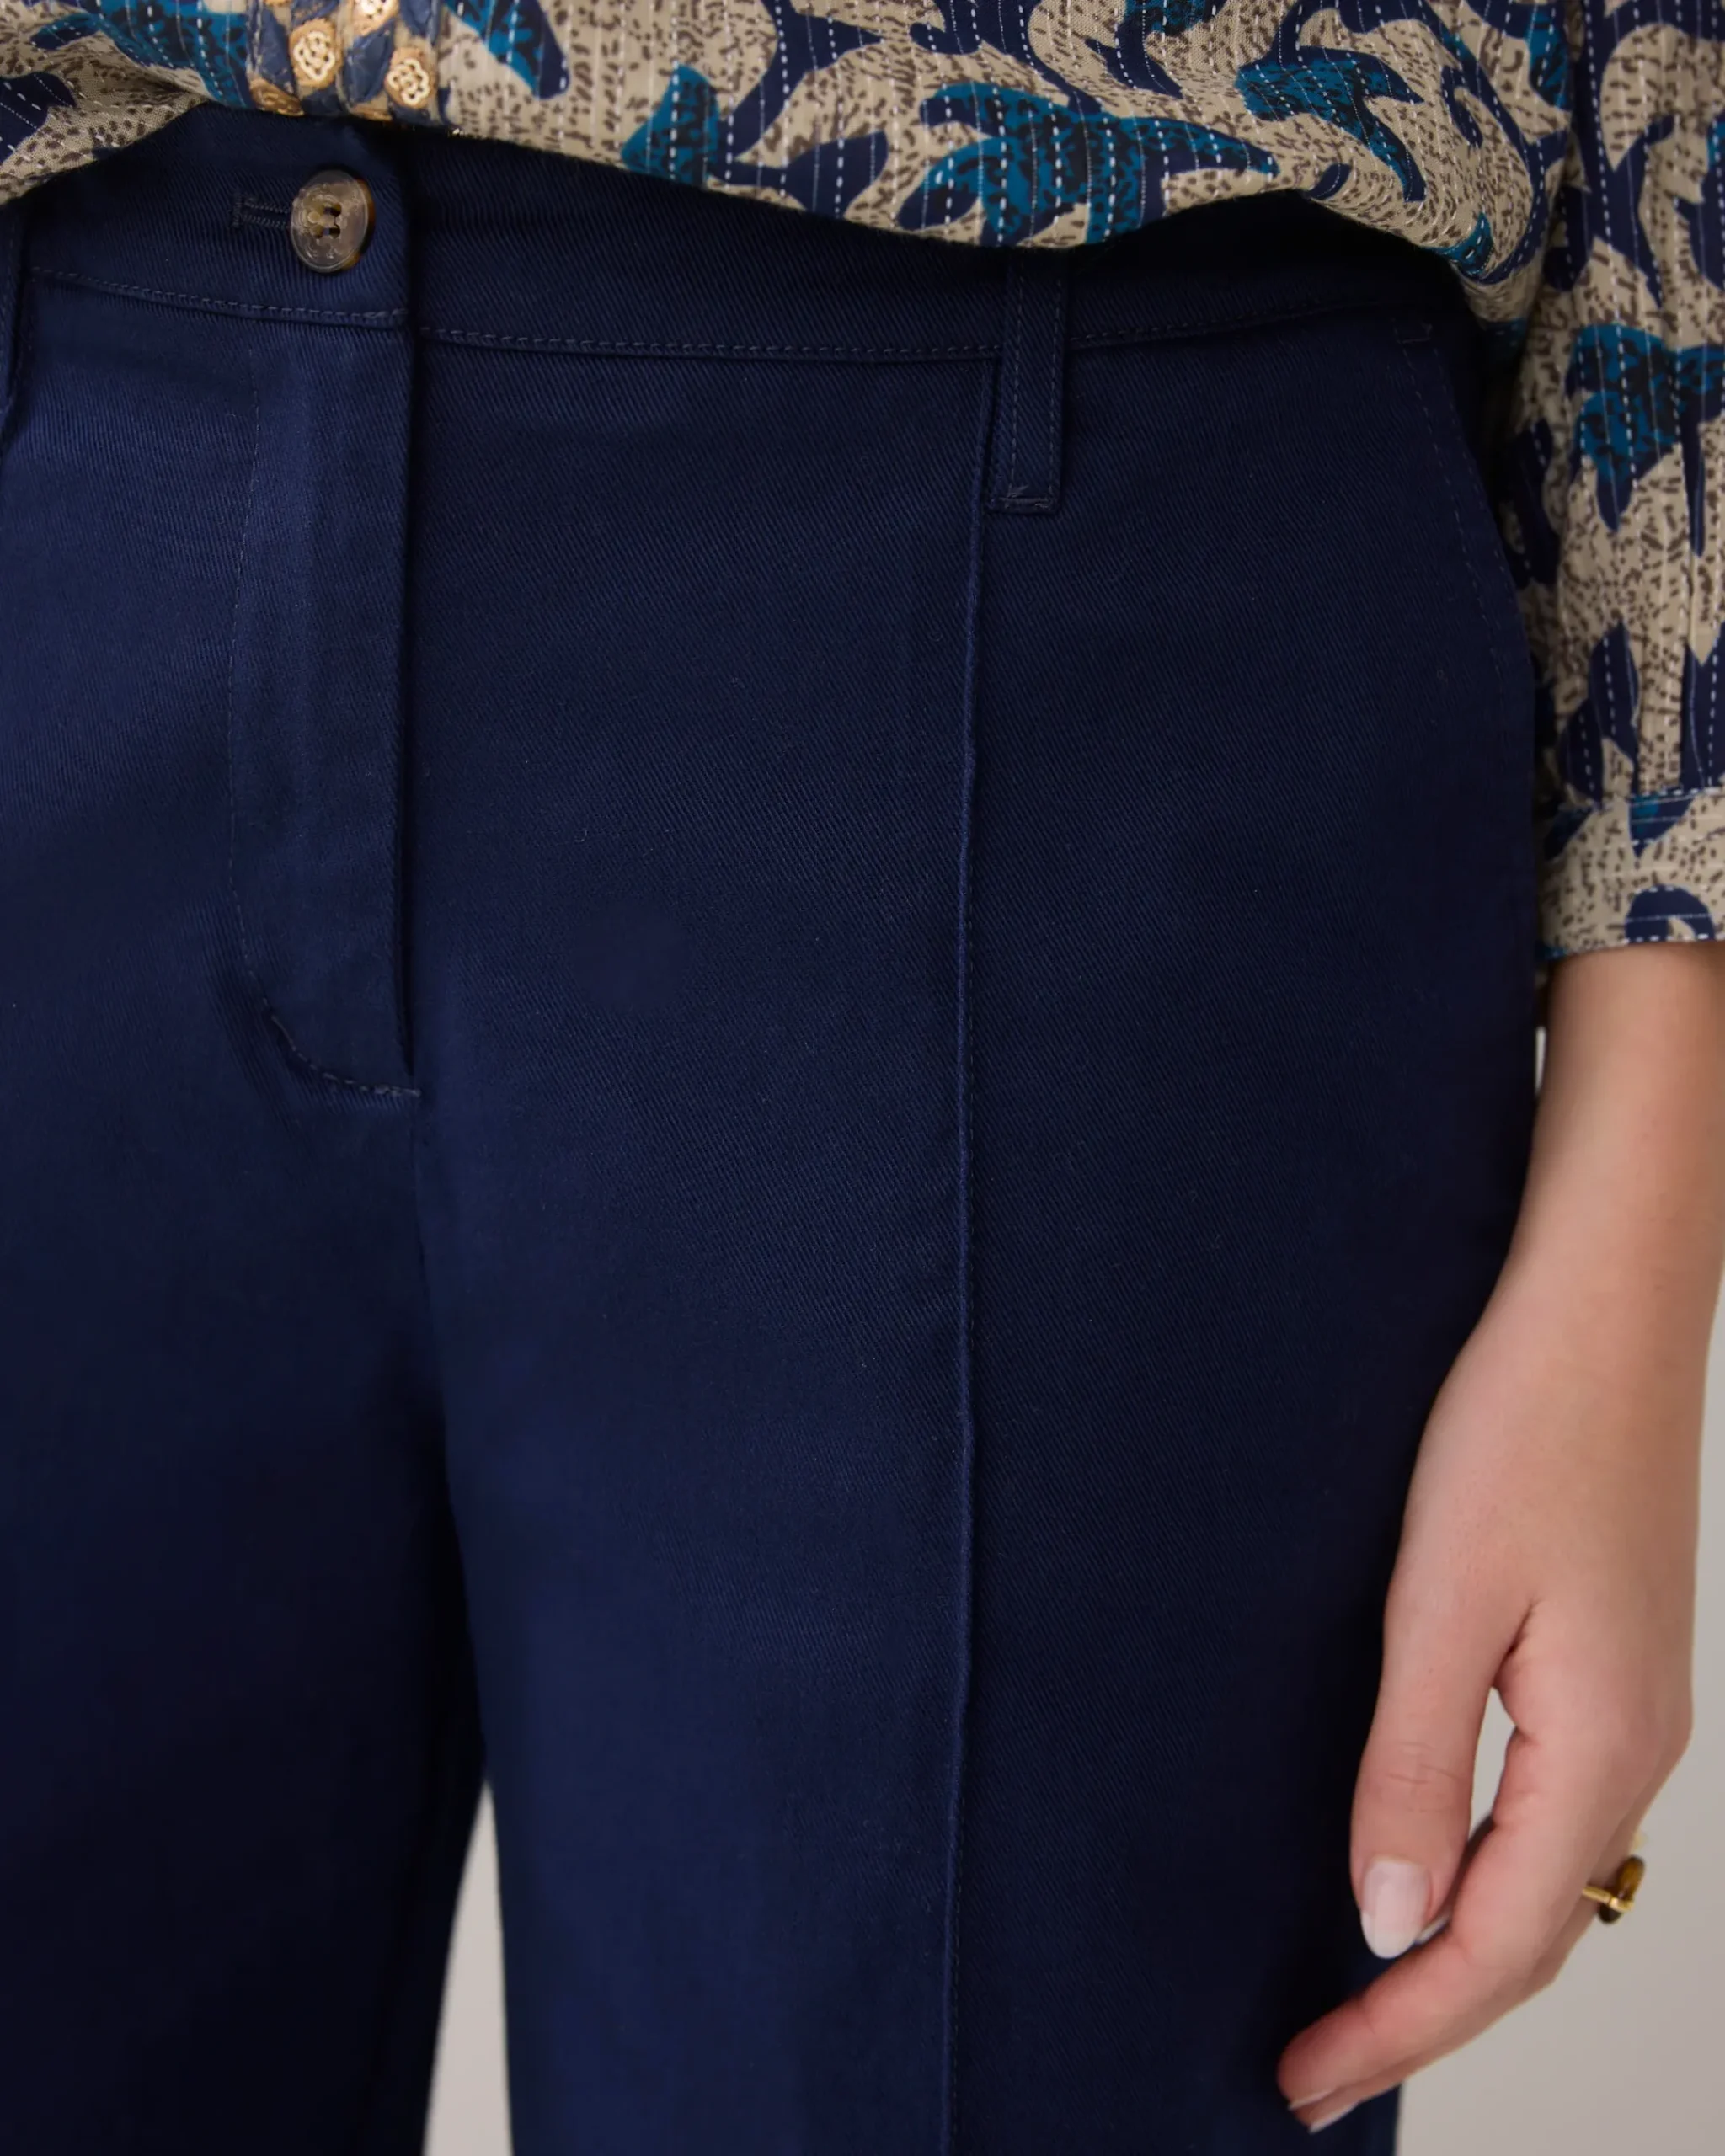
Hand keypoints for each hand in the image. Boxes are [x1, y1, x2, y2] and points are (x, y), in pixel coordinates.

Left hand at [1275, 940, 1724, 2132]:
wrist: (1603, 1306)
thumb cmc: (1526, 1426)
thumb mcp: (1444, 1603)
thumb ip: (1416, 1767)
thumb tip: (1390, 1918)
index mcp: (1598, 1749)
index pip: (1497, 1947)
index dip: (1398, 2028)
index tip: (1306, 2081)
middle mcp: (1631, 1748)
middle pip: (1526, 1930)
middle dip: (1418, 2011)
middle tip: (1310, 2063)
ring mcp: (1626, 1706)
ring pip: (1538, 1874)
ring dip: (1447, 1948)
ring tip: (1352, 1995)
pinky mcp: (1601, 1660)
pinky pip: (1541, 1806)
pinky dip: (1476, 1870)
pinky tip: (1420, 1867)